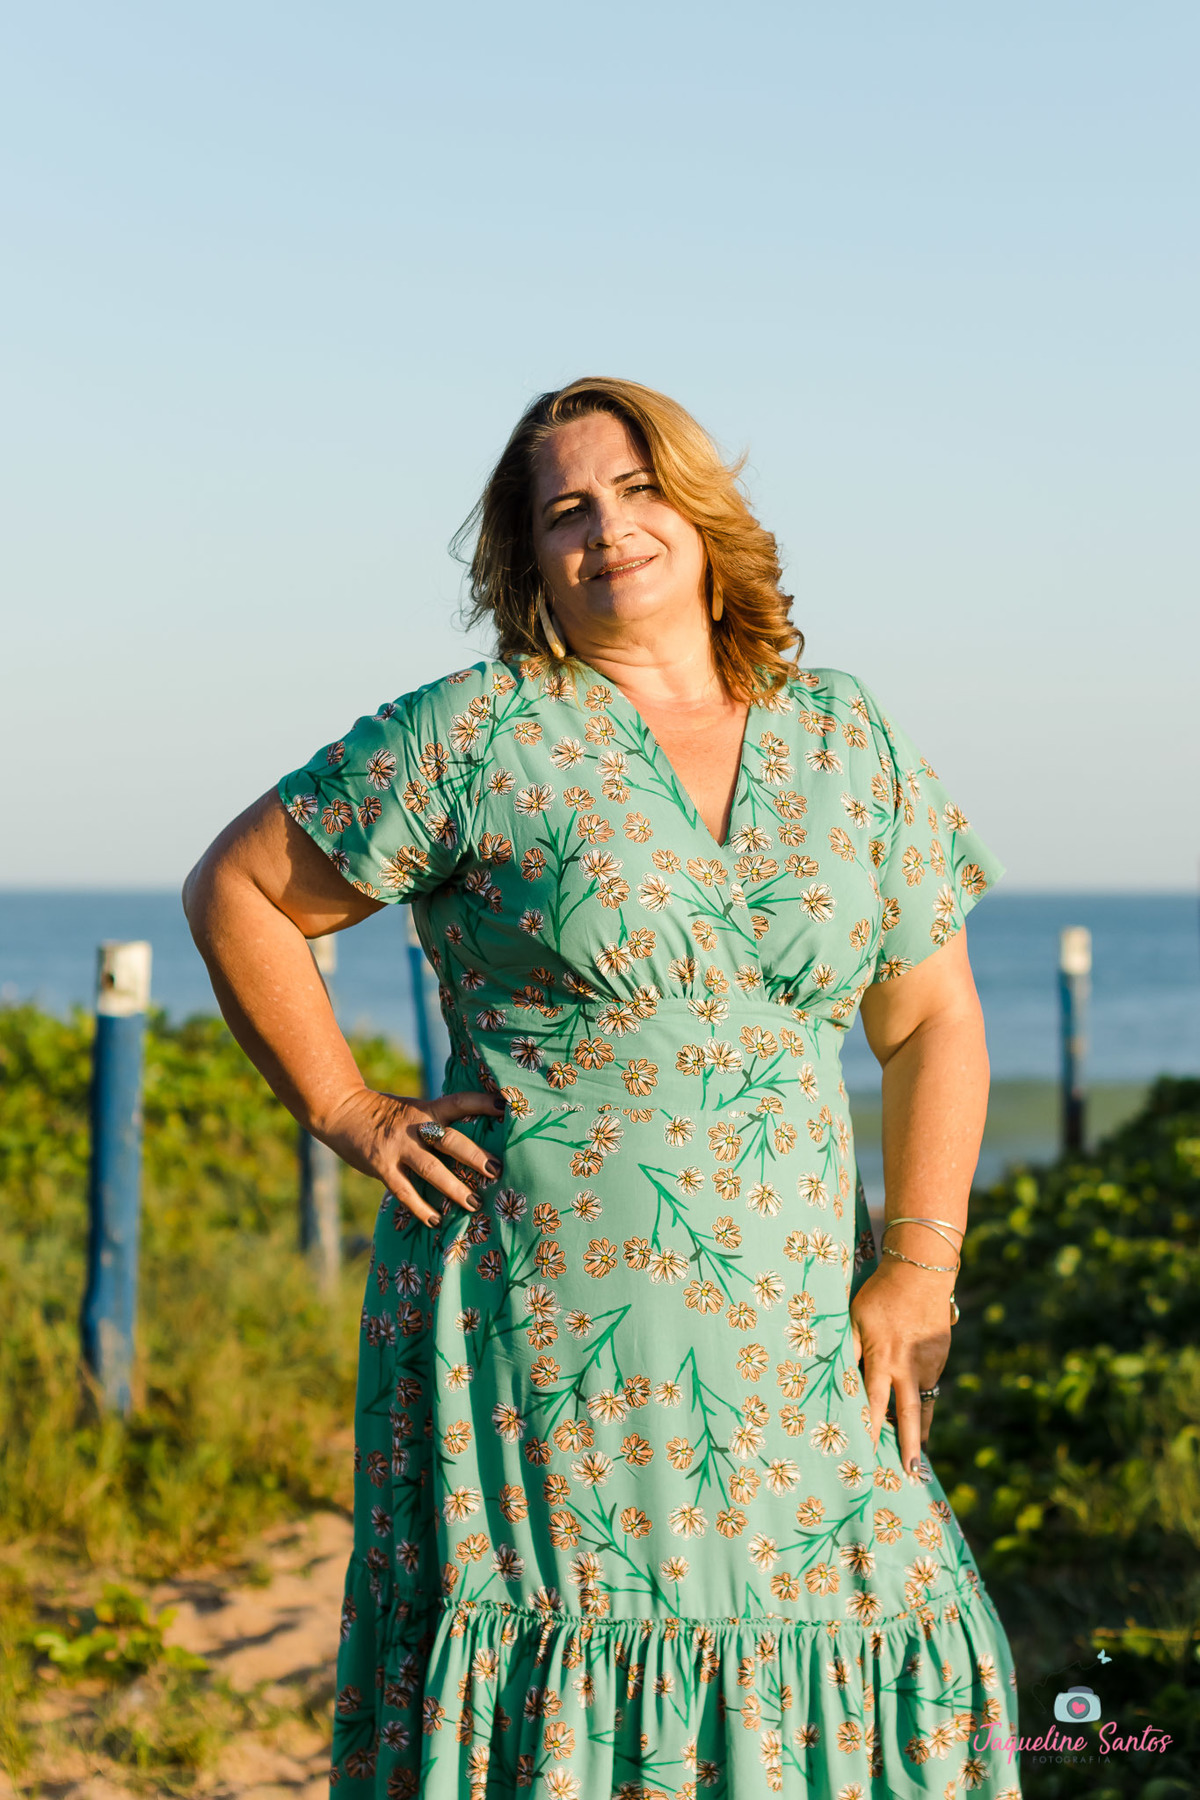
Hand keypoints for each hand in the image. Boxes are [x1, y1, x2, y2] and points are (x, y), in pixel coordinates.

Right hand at [317, 1087, 505, 1227]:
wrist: (342, 1111)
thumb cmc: (385, 1113)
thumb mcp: (413, 1109)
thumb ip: (436, 1123)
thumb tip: (472, 1143)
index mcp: (426, 1109)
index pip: (459, 1102)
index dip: (482, 1103)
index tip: (505, 1107)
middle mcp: (414, 1127)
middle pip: (451, 1141)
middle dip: (475, 1157)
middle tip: (498, 1171)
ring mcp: (397, 1147)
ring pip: (431, 1169)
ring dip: (454, 1188)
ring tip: (474, 1203)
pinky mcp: (381, 1167)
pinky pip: (404, 1191)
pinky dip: (421, 1207)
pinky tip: (436, 1220)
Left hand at [850, 1260, 951, 1475]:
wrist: (920, 1272)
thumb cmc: (879, 1294)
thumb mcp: (853, 1317)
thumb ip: (846, 1347)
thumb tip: (834, 1375)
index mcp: (883, 1358)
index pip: (874, 1403)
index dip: (871, 1430)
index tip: (868, 1454)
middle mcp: (909, 1366)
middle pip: (910, 1415)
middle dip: (910, 1445)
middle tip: (911, 1472)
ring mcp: (929, 1363)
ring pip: (923, 1403)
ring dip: (919, 1429)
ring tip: (917, 1456)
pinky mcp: (940, 1356)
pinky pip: (929, 1384)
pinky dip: (923, 1401)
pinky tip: (917, 1414)